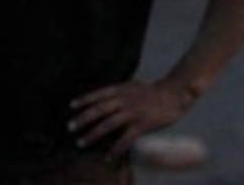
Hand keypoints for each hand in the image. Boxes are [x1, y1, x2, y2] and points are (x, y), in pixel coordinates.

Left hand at [67, 79, 192, 158]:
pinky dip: (115, 149)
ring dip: (92, 134)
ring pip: (107, 124)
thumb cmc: (151, 92)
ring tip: (81, 143)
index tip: (71, 106)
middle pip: (98, 110)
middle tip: (70, 127)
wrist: (173, 94)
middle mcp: (123, 100)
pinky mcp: (141, 125)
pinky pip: (125, 139)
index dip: (84, 99)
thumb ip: (118, 92)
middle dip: (82, 119)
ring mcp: (132, 113)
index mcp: (121, 89)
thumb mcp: (132, 86)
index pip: (98, 94)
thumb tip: (105, 97)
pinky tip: (108, 157)